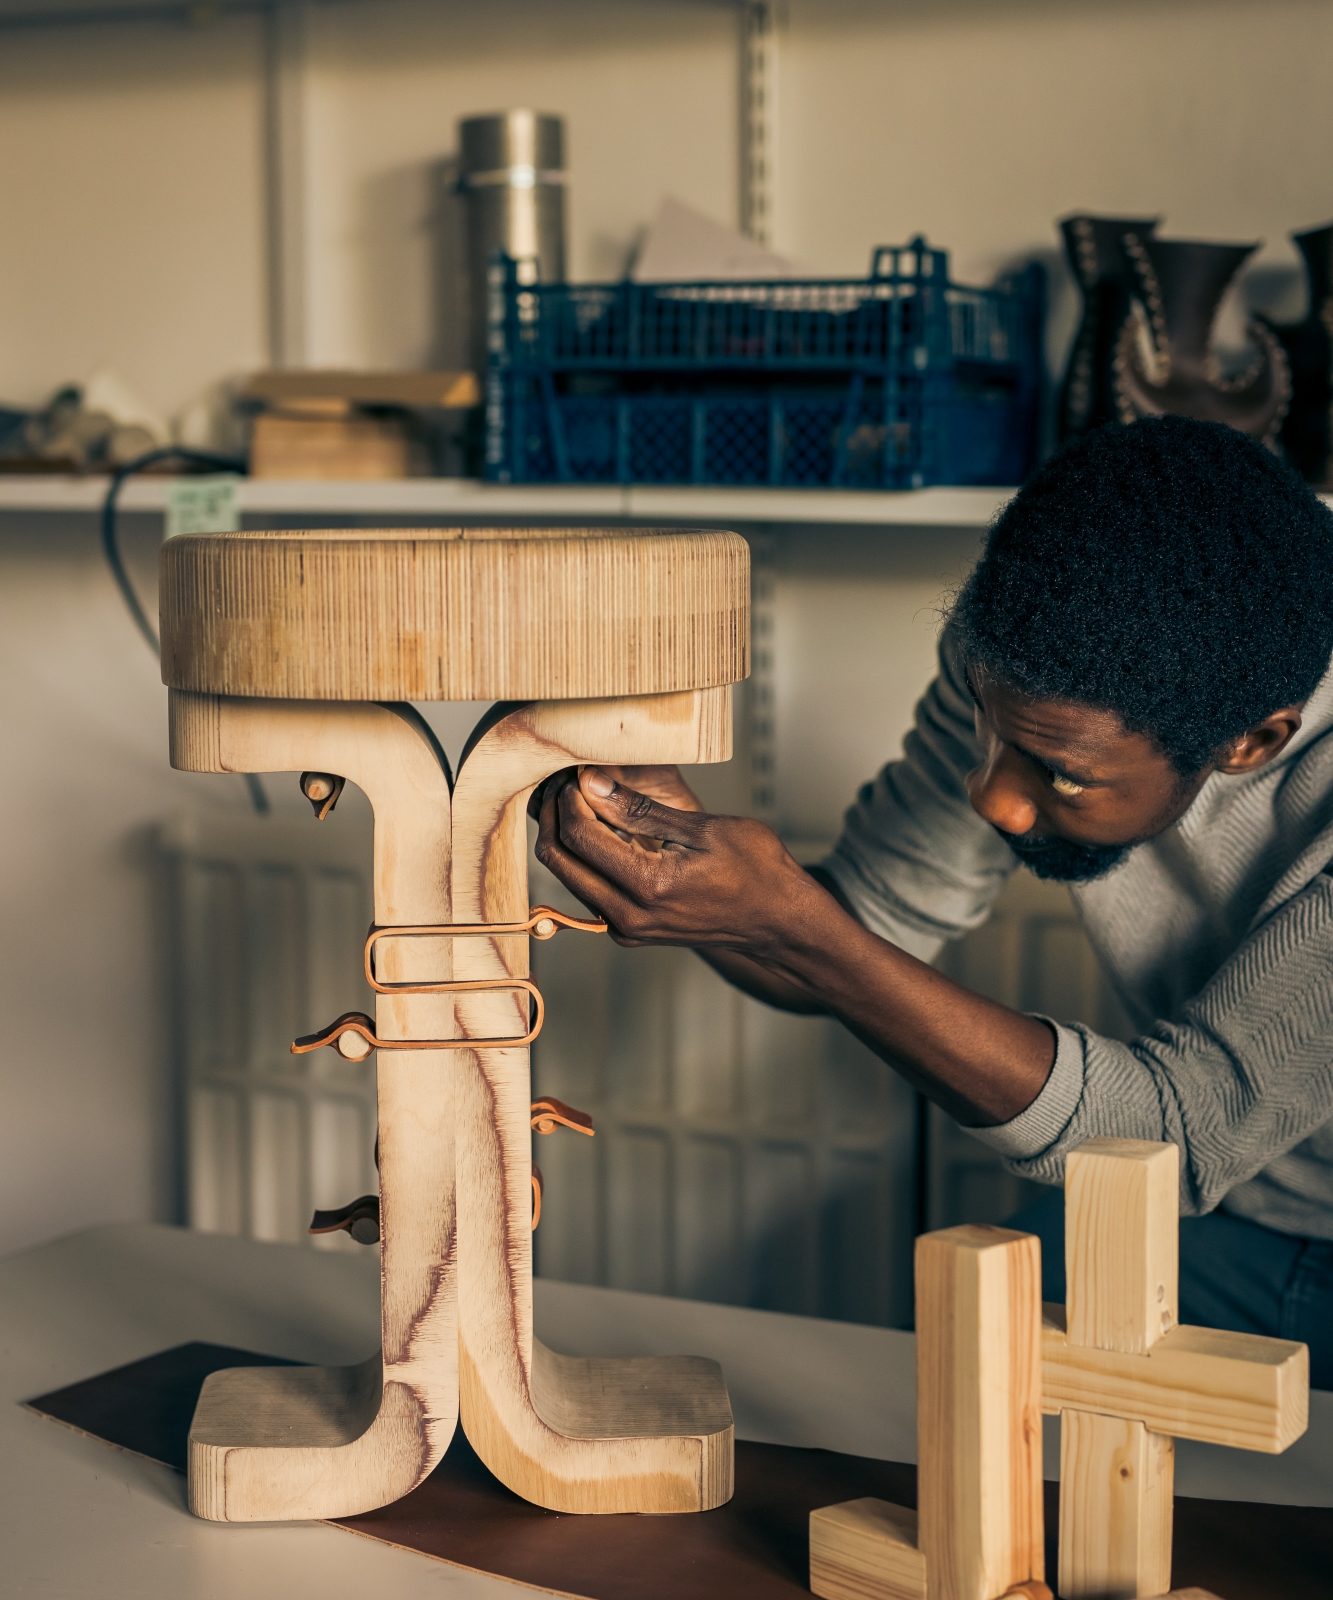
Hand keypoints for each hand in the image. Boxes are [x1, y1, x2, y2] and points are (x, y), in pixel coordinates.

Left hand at [533, 767, 820, 953]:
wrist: (779, 920)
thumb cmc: (756, 871)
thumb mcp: (701, 827)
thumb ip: (640, 809)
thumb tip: (592, 784)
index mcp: (648, 886)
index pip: (580, 836)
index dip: (570, 798)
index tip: (578, 772)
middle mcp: (629, 916)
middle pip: (559, 860)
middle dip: (556, 816)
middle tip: (568, 783)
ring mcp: (627, 929)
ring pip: (569, 876)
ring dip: (566, 837)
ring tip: (581, 799)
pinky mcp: (630, 930)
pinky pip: (588, 890)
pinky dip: (583, 858)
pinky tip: (597, 829)